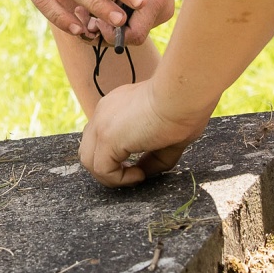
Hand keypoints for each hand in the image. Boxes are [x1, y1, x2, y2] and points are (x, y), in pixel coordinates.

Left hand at [65, 0, 181, 47]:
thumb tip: (85, 15)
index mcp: (154, 0)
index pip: (133, 36)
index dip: (110, 34)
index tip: (92, 20)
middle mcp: (162, 11)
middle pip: (132, 37)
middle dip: (106, 31)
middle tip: (84, 19)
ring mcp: (163, 11)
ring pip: (133, 29)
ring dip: (112, 23)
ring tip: (89, 10)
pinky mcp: (160, 8)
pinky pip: (138, 19)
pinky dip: (121, 16)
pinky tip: (105, 4)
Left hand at [79, 79, 208, 186]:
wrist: (184, 94)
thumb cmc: (184, 108)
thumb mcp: (167, 136)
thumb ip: (152, 156)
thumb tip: (144, 173)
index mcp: (116, 106)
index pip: (100, 134)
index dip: (114, 155)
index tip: (138, 165)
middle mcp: (104, 112)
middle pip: (89, 148)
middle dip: (107, 166)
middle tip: (133, 173)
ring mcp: (102, 124)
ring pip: (89, 160)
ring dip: (111, 176)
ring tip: (136, 175)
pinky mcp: (107, 137)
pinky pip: (101, 169)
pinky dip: (118, 179)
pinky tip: (139, 175)